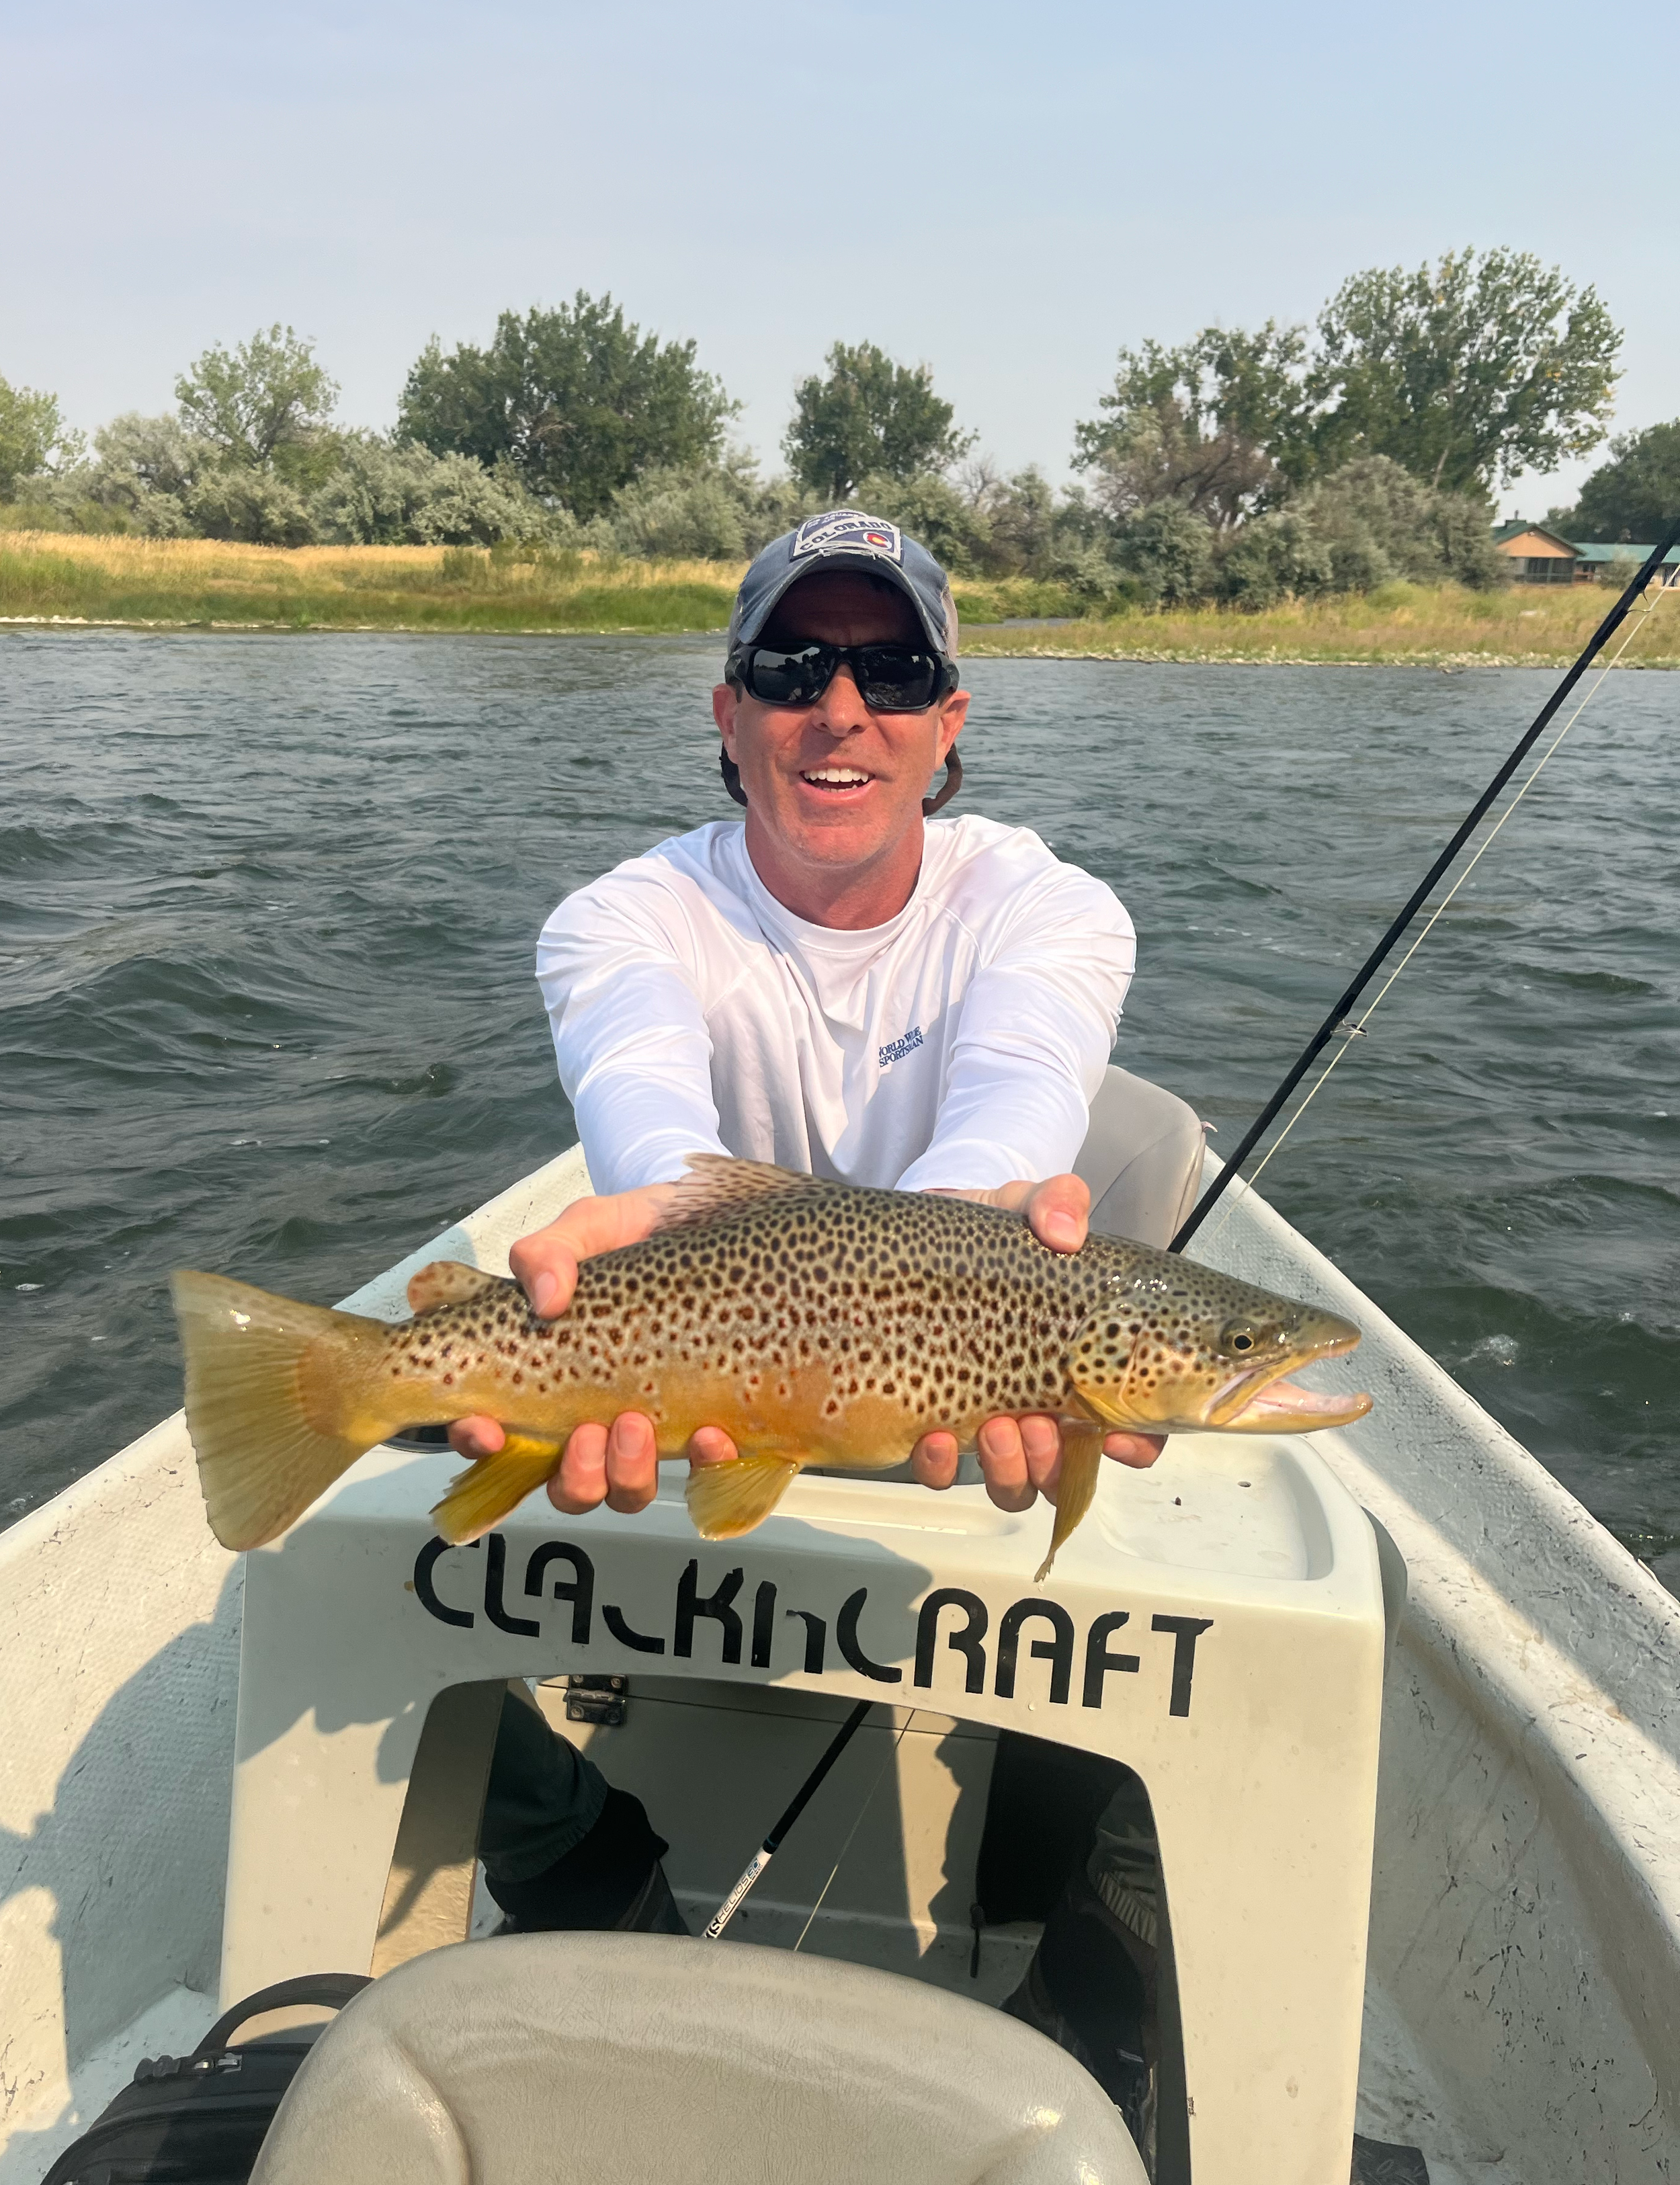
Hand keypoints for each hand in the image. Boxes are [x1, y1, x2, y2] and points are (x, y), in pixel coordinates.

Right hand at [446, 1180, 736, 1515]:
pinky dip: (706, 1462)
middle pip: (568, 1486)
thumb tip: (547, 1297)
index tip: (486, 1428)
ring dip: (627, 1475)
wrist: (709, 1222)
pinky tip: (712, 1434)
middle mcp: (592, 1416)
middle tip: (586, 1431)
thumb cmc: (635, 1234)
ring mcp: (648, 1428)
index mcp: (546, 1378)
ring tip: (638, 1426)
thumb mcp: (585, 1229)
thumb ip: (549, 1253)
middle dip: (573, 1476)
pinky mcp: (704, 1423)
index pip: (496, 1434)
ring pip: (626, 1490)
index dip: (480, 1444)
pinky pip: (705, 1470)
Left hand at [914, 1173, 1165, 1509]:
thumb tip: (1065, 1233)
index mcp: (1087, 1365)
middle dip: (1059, 1461)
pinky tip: (935, 1438)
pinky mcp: (933, 1422)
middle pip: (1070, 1469)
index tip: (1122, 1440)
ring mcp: (989, 1420)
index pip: (1134, 1426)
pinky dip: (941, 1466)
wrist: (916, 1240)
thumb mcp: (1030, 1206)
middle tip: (1042, 1425)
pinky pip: (942, 1472)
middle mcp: (1044, 1404)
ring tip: (997, 1429)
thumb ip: (1057, 1204)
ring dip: (1011, 1470)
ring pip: (1015, 1483)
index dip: (1137, 1445)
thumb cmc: (992, 1236)